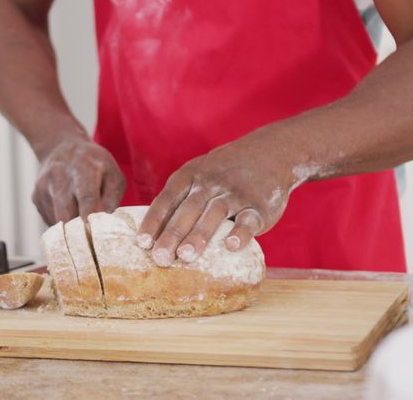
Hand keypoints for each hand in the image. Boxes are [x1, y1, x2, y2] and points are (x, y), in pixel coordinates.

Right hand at [32, 136, 125, 224]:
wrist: (63, 146)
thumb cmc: (94, 164)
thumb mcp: (113, 174)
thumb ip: (112, 199)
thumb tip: (105, 226)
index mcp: (85, 168)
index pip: (86, 196)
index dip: (89, 216)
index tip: (92, 233)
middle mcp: (60, 175)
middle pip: (65, 212)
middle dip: (77, 233)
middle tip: (90, 244)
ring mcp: (44, 185)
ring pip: (56, 220)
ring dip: (70, 231)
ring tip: (82, 223)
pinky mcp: (35, 196)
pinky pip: (49, 220)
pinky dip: (62, 224)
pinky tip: (69, 211)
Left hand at [136, 132, 304, 266]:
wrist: (270, 153)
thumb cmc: (223, 173)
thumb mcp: (198, 174)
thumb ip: (179, 199)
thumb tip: (152, 234)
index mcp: (190, 176)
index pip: (167, 199)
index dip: (154, 221)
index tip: (142, 243)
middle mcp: (210, 183)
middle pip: (187, 210)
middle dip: (172, 235)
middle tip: (160, 258)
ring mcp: (235, 193)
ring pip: (214, 214)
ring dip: (199, 235)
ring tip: (186, 257)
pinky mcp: (258, 206)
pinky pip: (248, 219)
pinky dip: (241, 232)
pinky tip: (232, 246)